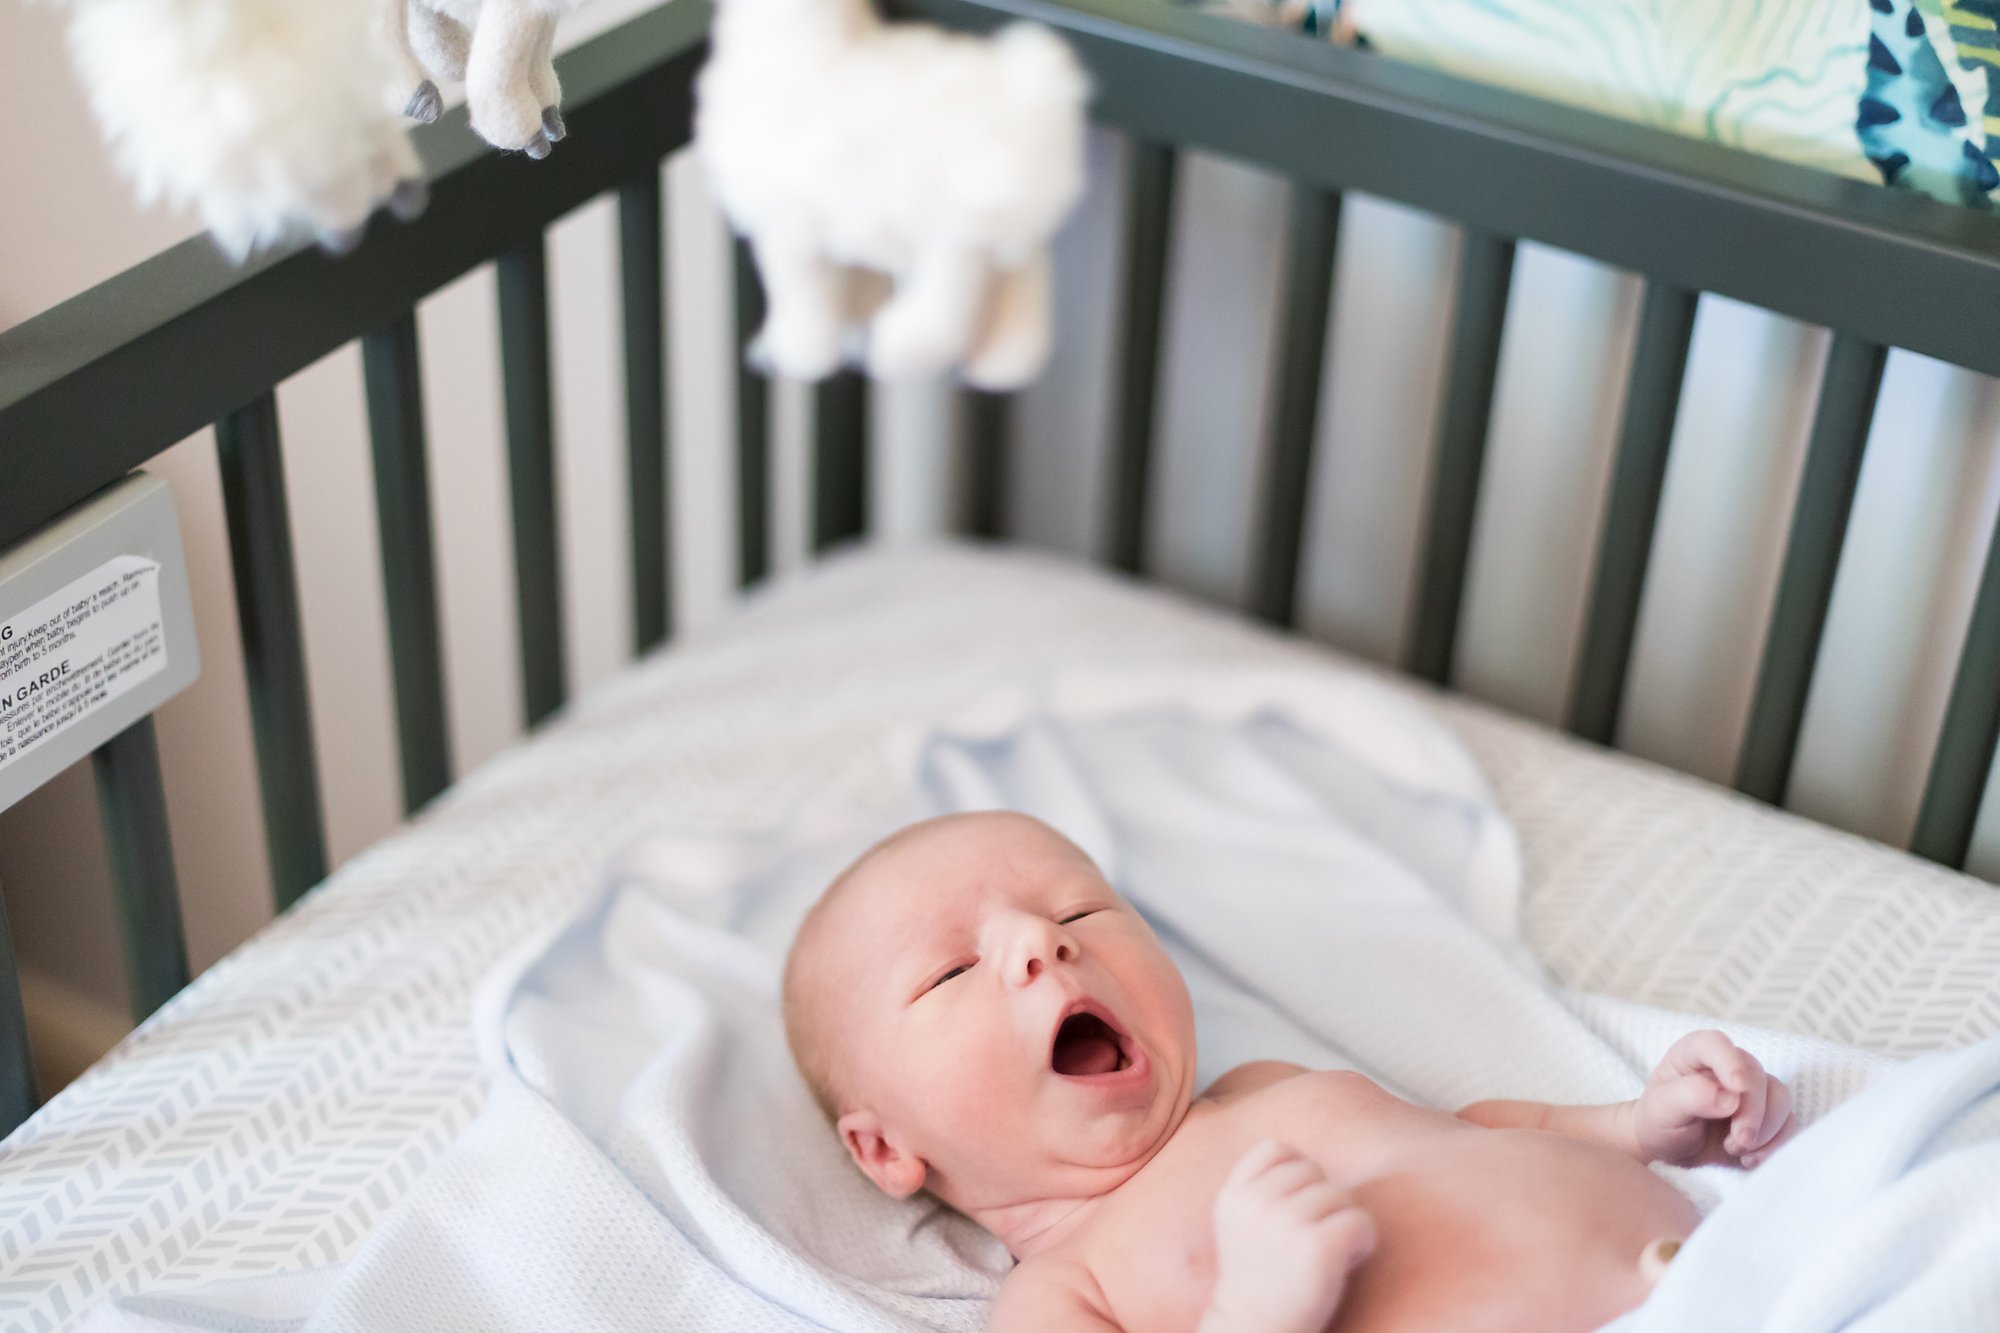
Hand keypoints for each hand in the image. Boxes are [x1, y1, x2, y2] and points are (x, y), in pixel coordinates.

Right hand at [1202, 1140, 1374, 1332]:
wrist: (1258, 1330)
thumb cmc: (1261, 1277)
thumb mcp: (1241, 1223)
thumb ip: (1261, 1187)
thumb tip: (1309, 1160)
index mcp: (1234, 1195)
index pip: (1275, 1148)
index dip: (1295, 1172)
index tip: (1296, 1207)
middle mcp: (1255, 1204)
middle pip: (1313, 1169)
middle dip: (1322, 1200)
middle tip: (1312, 1236)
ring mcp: (1285, 1223)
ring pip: (1340, 1194)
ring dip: (1343, 1222)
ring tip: (1327, 1252)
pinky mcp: (1317, 1247)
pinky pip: (1360, 1220)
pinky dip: (1363, 1241)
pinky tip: (1345, 1263)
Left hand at [1634, 1031, 1795, 1167]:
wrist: (1672, 1153)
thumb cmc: (1661, 1124)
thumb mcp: (1662, 1111)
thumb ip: (1689, 1097)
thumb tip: (1729, 1098)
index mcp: (1694, 1054)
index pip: (1714, 1043)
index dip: (1729, 1061)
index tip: (1736, 1087)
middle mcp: (1726, 1066)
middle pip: (1755, 1075)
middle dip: (1751, 1112)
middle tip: (1737, 1142)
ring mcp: (1751, 1090)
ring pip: (1779, 1097)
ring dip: (1765, 1129)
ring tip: (1735, 1150)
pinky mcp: (1768, 1115)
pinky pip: (1789, 1123)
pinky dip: (1776, 1143)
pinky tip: (1750, 1159)